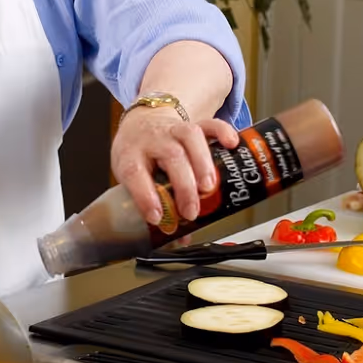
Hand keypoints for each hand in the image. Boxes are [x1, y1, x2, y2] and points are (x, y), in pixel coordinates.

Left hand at [111, 107, 240, 226]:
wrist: (141, 123)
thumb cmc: (138, 156)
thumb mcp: (134, 179)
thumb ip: (156, 207)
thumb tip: (180, 239)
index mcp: (131, 155)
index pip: (135, 173)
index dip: (146, 197)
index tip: (157, 218)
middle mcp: (153, 139)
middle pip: (171, 157)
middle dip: (184, 187)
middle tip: (191, 212)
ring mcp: (174, 129)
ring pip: (191, 137)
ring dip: (203, 164)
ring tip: (210, 187)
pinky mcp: (193, 124)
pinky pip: (209, 124)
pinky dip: (222, 132)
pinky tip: (231, 145)